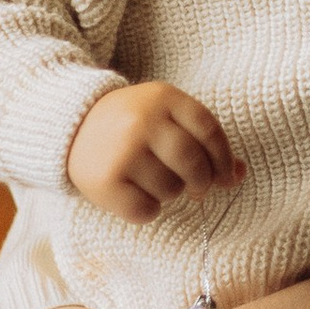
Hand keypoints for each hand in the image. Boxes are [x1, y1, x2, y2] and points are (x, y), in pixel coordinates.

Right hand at [66, 78, 242, 219]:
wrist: (70, 127)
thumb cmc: (130, 125)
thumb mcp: (166, 116)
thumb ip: (202, 139)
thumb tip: (240, 174)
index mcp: (163, 98)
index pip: (209, 130)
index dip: (224, 158)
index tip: (227, 176)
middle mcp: (143, 122)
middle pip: (194, 162)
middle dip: (203, 182)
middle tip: (197, 188)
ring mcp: (122, 152)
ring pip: (171, 189)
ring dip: (171, 193)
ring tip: (154, 180)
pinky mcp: (105, 181)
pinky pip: (145, 210)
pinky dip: (148, 210)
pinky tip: (137, 195)